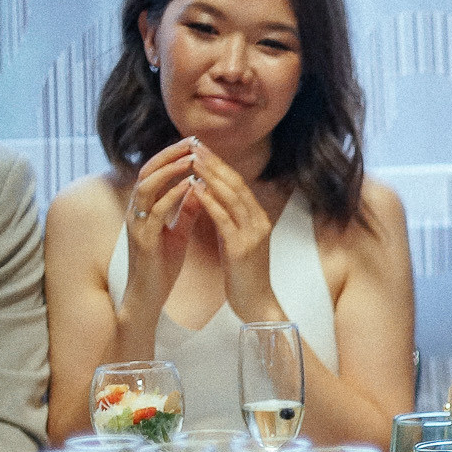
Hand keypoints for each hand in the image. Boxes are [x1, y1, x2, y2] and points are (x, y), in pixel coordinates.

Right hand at [121, 139, 202, 310]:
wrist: (149, 295)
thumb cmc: (162, 266)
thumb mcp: (178, 233)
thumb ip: (185, 211)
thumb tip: (198, 188)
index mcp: (144, 209)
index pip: (154, 172)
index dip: (171, 156)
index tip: (193, 143)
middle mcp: (136, 212)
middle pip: (148, 172)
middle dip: (169, 155)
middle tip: (192, 142)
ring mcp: (137, 224)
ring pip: (148, 187)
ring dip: (169, 171)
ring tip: (191, 159)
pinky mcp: (143, 239)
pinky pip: (155, 212)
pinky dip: (172, 196)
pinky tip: (188, 187)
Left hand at [178, 142, 279, 319]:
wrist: (257, 304)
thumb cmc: (244, 276)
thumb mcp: (236, 242)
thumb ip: (228, 221)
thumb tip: (212, 200)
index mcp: (258, 219)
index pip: (238, 184)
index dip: (219, 165)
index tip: (201, 150)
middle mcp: (259, 222)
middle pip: (236, 184)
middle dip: (214, 164)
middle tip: (194, 146)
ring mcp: (253, 234)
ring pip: (232, 197)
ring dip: (210, 177)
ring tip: (192, 161)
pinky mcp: (242, 248)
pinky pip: (224, 219)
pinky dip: (210, 201)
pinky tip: (195, 190)